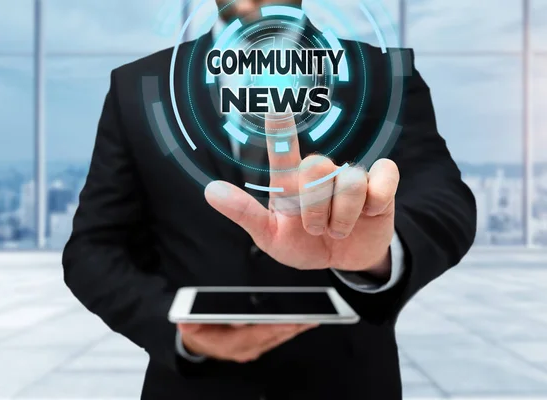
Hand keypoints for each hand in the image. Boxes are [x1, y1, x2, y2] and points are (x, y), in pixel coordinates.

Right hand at [177, 323, 317, 362]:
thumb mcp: (190, 326)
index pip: (255, 336)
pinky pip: (276, 339)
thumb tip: (189, 323)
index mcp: (229, 345)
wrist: (198, 344)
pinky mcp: (257, 346)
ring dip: (295, 330)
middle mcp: (245, 349)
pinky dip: (289, 331)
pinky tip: (300, 323)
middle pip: (272, 338)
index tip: (290, 322)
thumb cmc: (197, 332)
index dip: (273, 328)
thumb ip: (191, 324)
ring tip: (311, 319)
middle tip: (310, 318)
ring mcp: (252, 349)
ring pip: (278, 339)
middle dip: (292, 328)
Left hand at [205, 114, 398, 277]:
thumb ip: (244, 213)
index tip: (274, 103)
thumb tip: (210, 191)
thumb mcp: (271, 236)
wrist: (343, 261)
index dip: (280, 127)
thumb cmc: (304, 244)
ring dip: (342, 218)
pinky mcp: (381, 186)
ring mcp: (352, 177)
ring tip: (337, 232)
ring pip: (350, 181)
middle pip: (317, 167)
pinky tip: (370, 211)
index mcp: (291, 183)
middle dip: (315, 209)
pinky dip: (377, 198)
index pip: (284, 150)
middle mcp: (322, 173)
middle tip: (315, 230)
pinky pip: (385, 175)